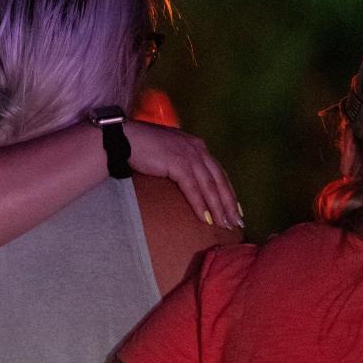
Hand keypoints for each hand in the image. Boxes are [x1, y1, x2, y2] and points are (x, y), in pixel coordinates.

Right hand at [125, 121, 241, 229]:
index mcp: (197, 145)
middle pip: (219, 179)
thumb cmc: (143, 146)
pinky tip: (206, 219)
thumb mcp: (169, 152)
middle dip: (229, 202)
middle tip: (237, 221)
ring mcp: (189, 155)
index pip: (218, 171)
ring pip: (209, 186)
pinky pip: (193, 189)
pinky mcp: (178, 164)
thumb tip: (187, 180)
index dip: (228, 191)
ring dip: (218, 208)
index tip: (235, 208)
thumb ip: (181, 161)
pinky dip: (200, 205)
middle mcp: (197, 149)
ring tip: (224, 224)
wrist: (125, 138)